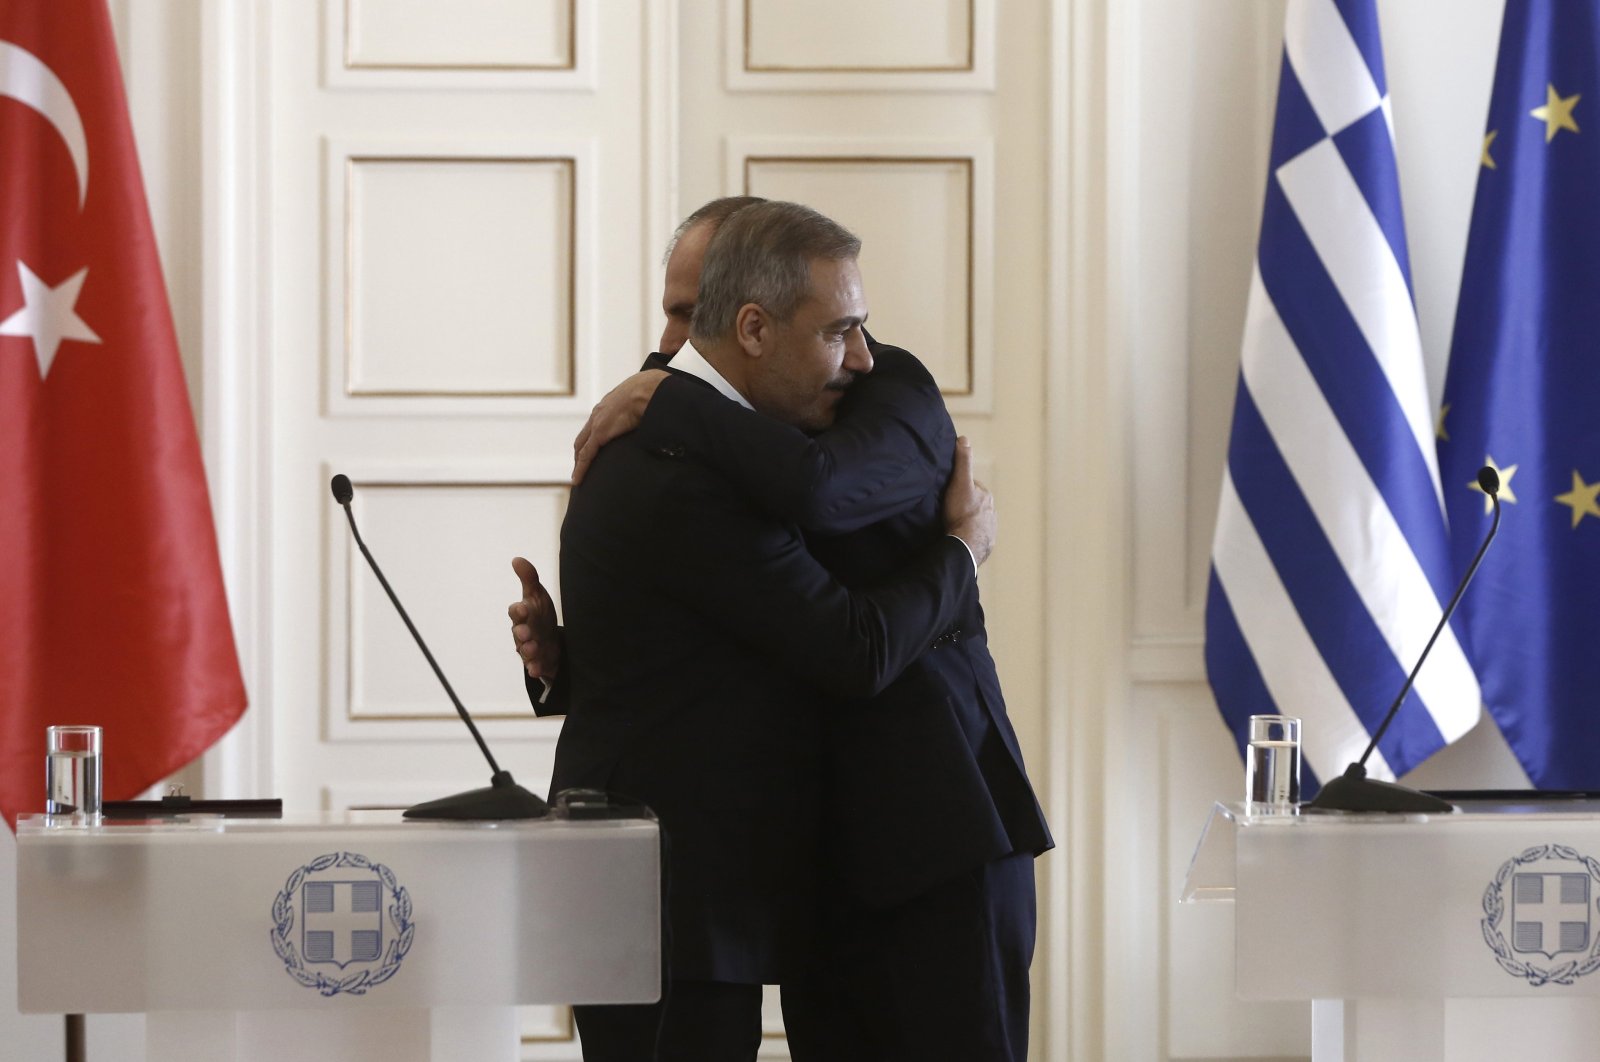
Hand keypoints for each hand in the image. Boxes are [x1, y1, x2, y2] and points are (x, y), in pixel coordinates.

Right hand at [508, 556, 560, 679]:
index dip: (517, 610)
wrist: (551, 639)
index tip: (522, 608)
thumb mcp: (536, 595)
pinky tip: (536, 670)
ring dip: (528, 650)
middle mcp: (522, 631)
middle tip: (526, 633)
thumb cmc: (540, 614)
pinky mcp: (536, 661)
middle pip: (518, 632)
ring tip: (533, 648)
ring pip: (524, 650)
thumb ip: (528, 578)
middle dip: (521, 633)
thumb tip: (517, 559)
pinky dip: (534, 668)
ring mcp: (528, 647)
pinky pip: (533, 666)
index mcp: (522, 614)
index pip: (515, 611)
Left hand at [572, 369, 669, 483]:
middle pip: (583, 437)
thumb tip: (655, 419)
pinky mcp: (600, 434)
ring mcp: (597, 424)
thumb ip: (643, 411)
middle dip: (580, 453)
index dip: (590, 440)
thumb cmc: (652, 392)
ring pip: (581, 448)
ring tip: (578, 477)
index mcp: (608, 405)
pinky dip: (581, 468)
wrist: (649, 389)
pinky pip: (586, 455)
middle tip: (580, 467)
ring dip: (578, 462)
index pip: (594, 425)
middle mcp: (598, 414)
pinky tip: (577, 480)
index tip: (590, 451)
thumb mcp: (643, 402)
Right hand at [942, 437, 994, 566]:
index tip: (948, 491)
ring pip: (976, 520)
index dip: (959, 486)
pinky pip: (975, 537)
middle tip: (948, 509)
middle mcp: (991, 512)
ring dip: (966, 521)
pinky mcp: (985, 544)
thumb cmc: (961, 513)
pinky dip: (968, 535)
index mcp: (986, 496)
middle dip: (964, 504)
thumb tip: (964, 438)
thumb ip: (963, 461)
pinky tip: (958, 536)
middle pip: (974, 504)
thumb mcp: (959, 482)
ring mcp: (989, 529)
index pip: (972, 486)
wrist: (965, 544)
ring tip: (952, 524)